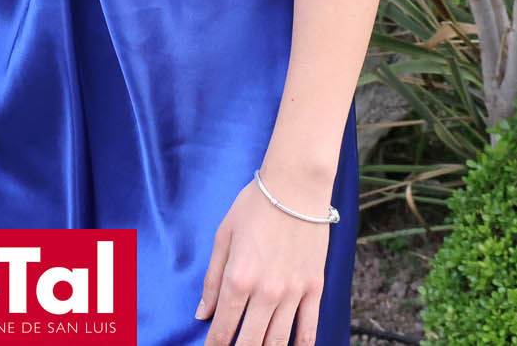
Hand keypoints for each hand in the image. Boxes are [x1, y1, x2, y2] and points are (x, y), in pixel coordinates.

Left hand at [195, 180, 329, 345]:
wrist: (296, 186)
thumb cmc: (255, 205)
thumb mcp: (223, 237)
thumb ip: (212, 279)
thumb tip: (202, 313)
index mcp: (238, 279)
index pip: (223, 328)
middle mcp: (266, 292)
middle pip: (251, 341)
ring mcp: (293, 293)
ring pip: (279, 341)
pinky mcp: (314, 287)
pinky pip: (309, 328)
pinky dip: (302, 345)